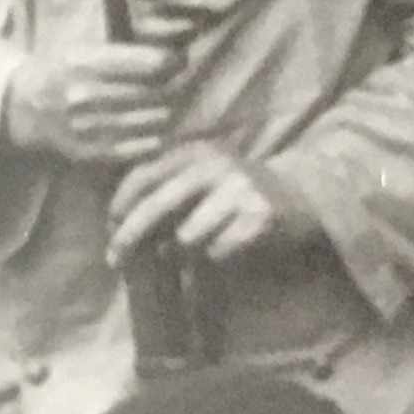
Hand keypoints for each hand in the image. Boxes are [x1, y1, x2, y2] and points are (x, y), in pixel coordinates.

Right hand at [0, 42, 185, 172]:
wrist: (22, 108)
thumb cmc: (63, 69)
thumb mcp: (88, 44)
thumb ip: (134, 39)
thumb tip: (186, 32)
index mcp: (85, 62)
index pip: (152, 64)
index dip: (175, 61)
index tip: (178, 60)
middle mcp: (86, 96)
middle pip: (158, 93)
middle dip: (176, 86)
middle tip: (178, 82)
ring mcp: (89, 128)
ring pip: (155, 120)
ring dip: (169, 111)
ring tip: (168, 103)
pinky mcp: (92, 153)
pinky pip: (143, 147)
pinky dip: (157, 136)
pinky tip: (156, 127)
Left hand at [107, 144, 318, 264]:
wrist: (303, 195)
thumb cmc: (237, 193)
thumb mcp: (201, 179)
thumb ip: (164, 192)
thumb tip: (118, 225)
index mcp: (195, 153)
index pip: (143, 176)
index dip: (120, 205)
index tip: (110, 229)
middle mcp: (216, 166)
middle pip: (156, 205)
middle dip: (130, 237)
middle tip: (115, 260)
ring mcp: (240, 190)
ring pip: (186, 236)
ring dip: (183, 252)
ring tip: (198, 248)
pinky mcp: (259, 218)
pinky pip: (216, 252)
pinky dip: (215, 257)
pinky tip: (229, 248)